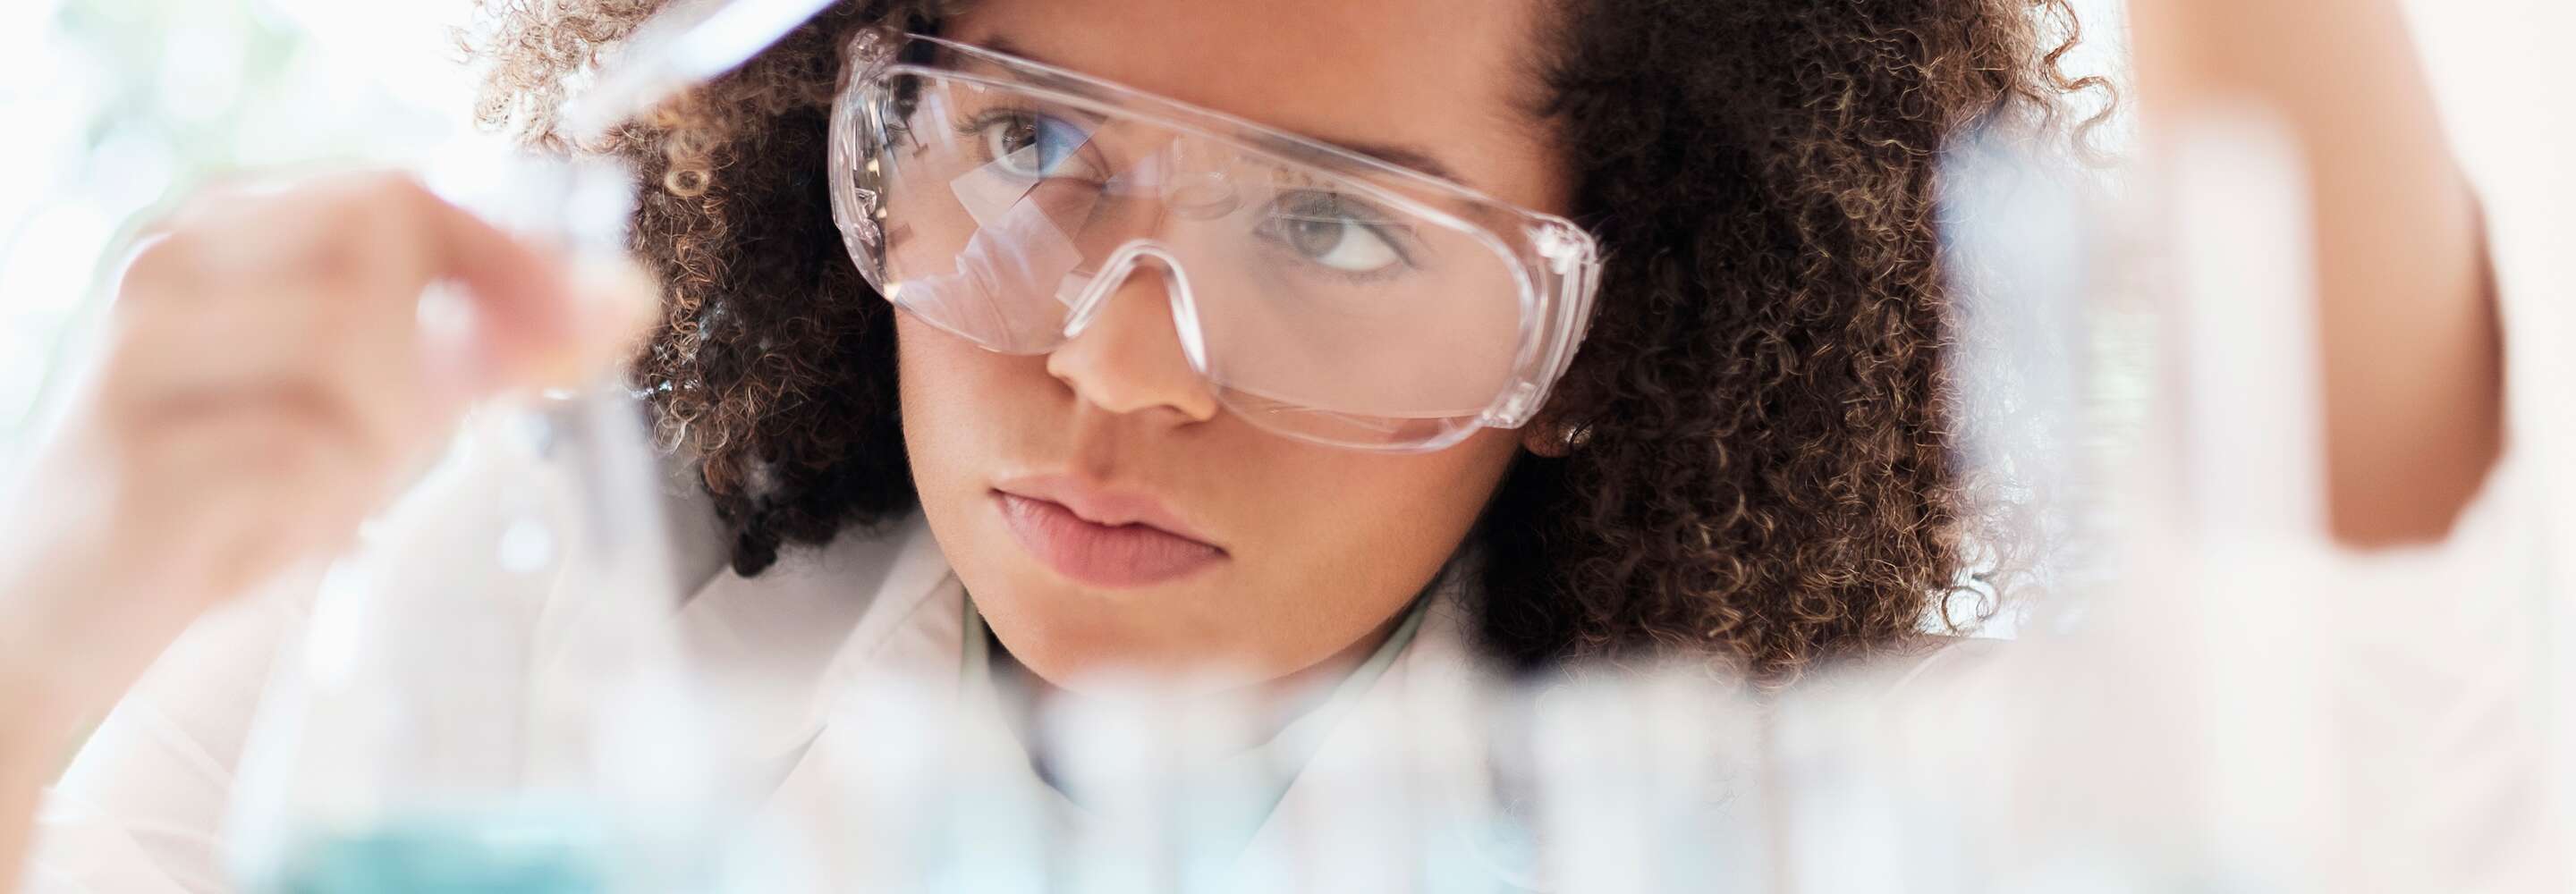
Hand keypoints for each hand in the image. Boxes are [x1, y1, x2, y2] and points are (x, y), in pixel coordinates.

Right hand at [0, 170, 655, 721]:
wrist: (47, 619)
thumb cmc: (220, 493)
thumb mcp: (365, 406)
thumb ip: (485, 349)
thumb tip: (625, 296)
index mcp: (221, 233)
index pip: (401, 194)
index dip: (513, 257)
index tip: (595, 319)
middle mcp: (169, 270)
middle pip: (382, 245)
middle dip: (442, 353)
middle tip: (414, 440)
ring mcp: (141, 359)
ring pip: (355, 358)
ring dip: (376, 449)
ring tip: (312, 500)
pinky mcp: (138, 462)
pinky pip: (306, 464)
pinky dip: (320, 512)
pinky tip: (263, 536)